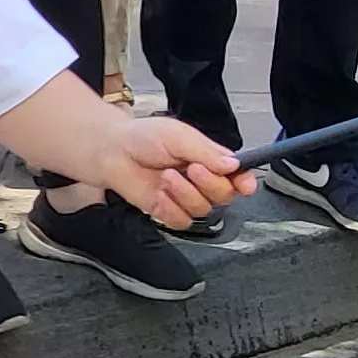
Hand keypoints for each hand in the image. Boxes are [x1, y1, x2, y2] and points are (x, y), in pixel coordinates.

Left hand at [98, 115, 255, 230]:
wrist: (112, 152)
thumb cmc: (142, 138)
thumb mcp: (179, 136)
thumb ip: (208, 152)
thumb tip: (233, 164)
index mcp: (210, 159)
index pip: (237, 176)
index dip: (245, 182)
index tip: (245, 185)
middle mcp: (201, 180)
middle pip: (224, 195)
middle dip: (209, 184)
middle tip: (191, 169)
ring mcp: (185, 197)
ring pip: (203, 210)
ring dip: (185, 194)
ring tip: (167, 176)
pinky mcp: (168, 212)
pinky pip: (182, 221)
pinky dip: (171, 208)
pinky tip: (160, 194)